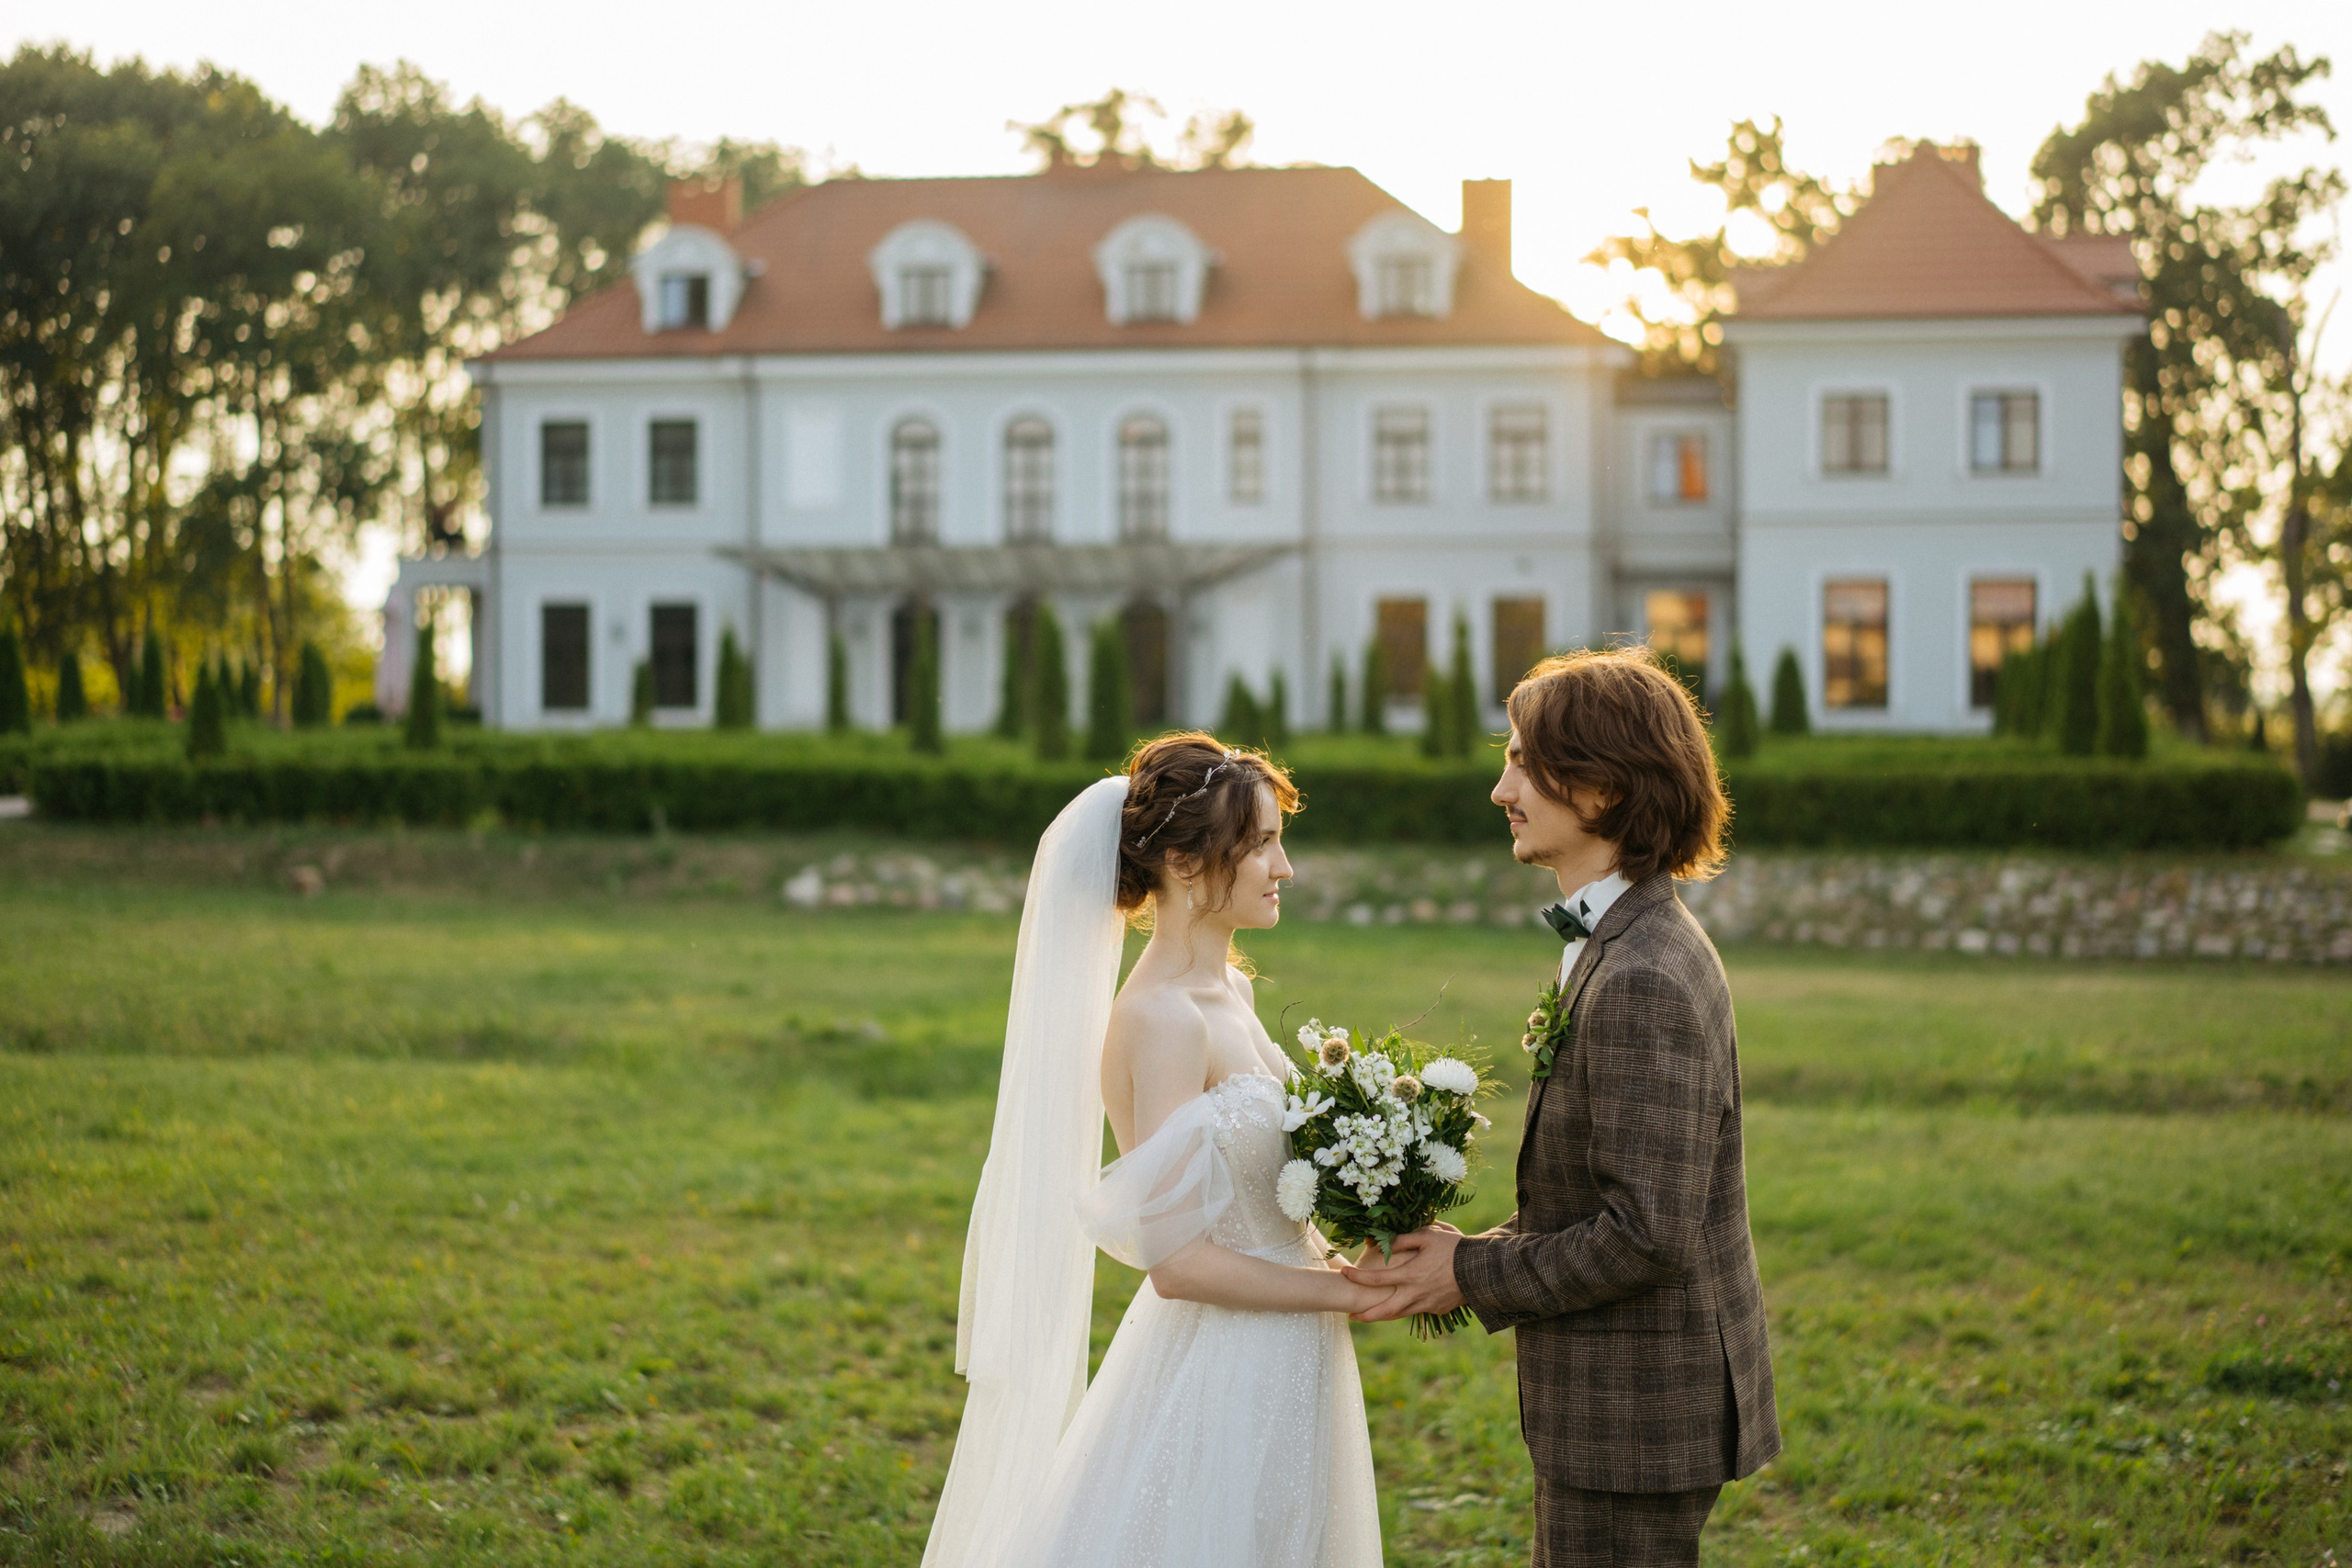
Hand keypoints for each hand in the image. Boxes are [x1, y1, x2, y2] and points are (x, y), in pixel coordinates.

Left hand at [1339, 1223, 1465, 1322]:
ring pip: (1400, 1315)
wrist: (1482, 1271)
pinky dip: (1407, 1308)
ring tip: (1371, 1315)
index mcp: (1410, 1274)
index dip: (1357, 1277)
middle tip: (1351, 1315)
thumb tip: (1382, 1243)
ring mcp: (1428, 1304)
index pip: (1376, 1278)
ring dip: (1384, 1316)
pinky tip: (1403, 1303)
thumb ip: (1403, 1239)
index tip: (1343, 1273)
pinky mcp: (1438, 1309)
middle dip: (1366, 1315)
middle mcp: (1416, 1294)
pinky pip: (1418, 1310)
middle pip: (1384, 1311)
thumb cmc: (1454, 1248)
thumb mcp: (1428, 1236)